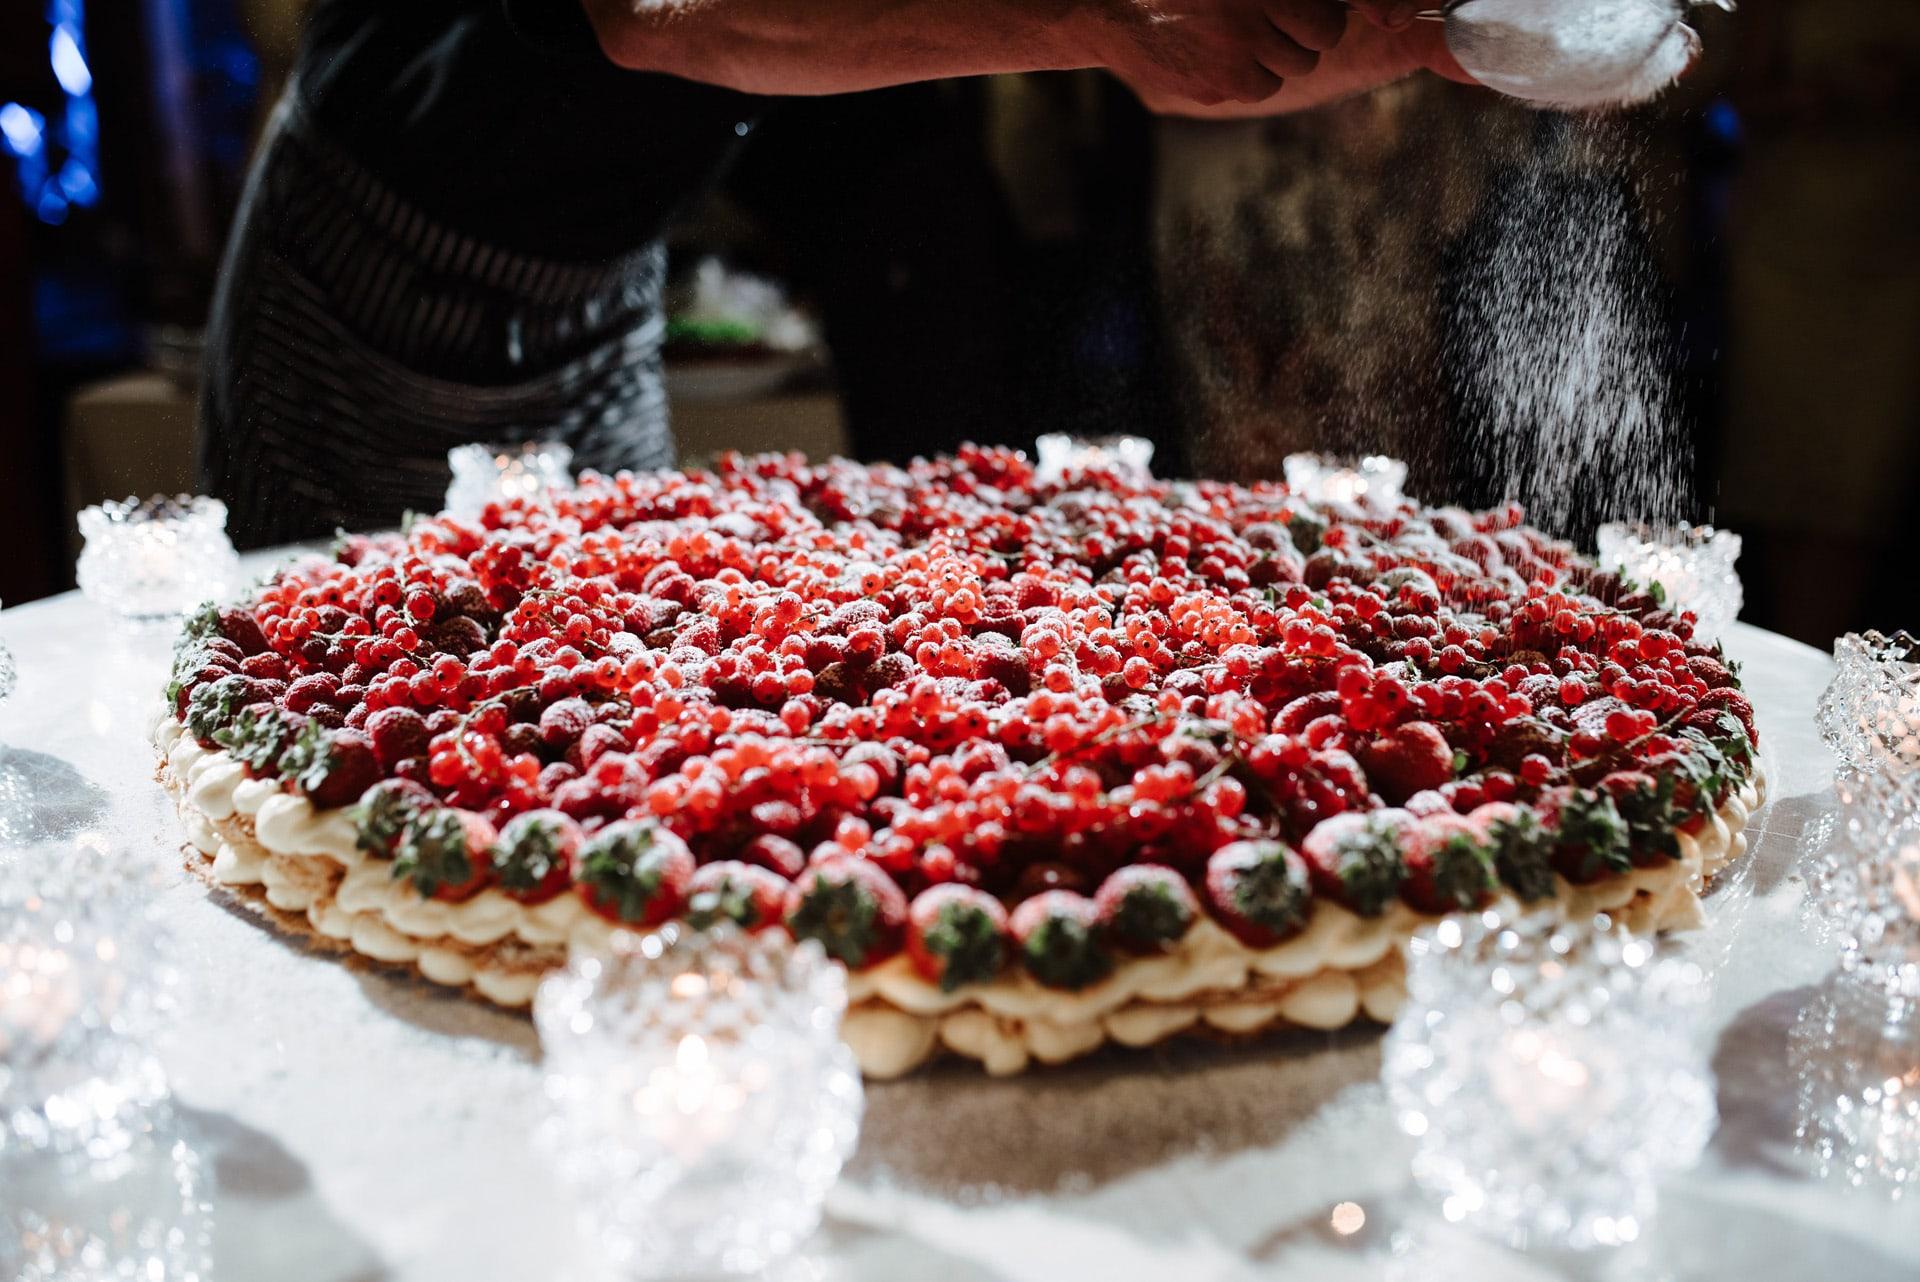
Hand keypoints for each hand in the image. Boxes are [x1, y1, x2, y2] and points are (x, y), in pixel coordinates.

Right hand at [1070, 0, 1358, 107]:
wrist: (1113, 8)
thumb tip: (1346, 12)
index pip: (1327, 21)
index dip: (1320, 19)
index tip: (1304, 14)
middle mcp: (1251, 23)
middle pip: (1311, 52)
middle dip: (1299, 40)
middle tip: (1271, 23)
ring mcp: (1231, 62)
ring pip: (1284, 74)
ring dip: (1271, 58)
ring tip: (1237, 34)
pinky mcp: (1211, 89)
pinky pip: (1252, 91)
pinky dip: (1242, 76)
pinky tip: (1214, 52)